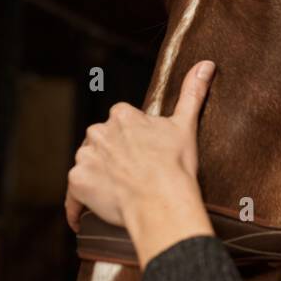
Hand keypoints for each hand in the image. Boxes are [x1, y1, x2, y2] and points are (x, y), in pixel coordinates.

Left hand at [65, 60, 216, 265]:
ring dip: (97, 178)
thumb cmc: (176, 165)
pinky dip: (79, 205)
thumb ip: (192, 92)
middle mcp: (98, 131)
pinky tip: (89, 216)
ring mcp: (85, 157)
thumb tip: (206, 64)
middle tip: (133, 178)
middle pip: (101, 145)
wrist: (162, 200)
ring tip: (118, 195)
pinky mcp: (77, 182)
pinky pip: (74, 196)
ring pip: (88, 166)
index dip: (134, 144)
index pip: (121, 126)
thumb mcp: (185, 125)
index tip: (144, 157)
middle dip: (112, 159)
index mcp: (122, 115)